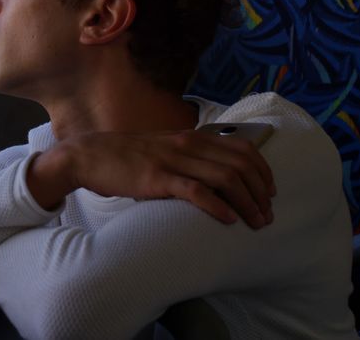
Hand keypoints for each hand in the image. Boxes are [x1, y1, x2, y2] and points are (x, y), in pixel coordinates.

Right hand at [27, 129, 275, 228]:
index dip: (263, 171)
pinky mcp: (157, 178)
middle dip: (260, 192)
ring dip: (247, 202)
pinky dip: (217, 206)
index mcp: (192, 137)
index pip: (243, 148)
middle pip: (241, 164)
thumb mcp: (165, 150)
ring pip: (225, 178)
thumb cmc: (127, 157)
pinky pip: (195, 191)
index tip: (269, 192)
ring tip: (255, 221)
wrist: (90, 156)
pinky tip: (228, 219)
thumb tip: (215, 175)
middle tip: (266, 214)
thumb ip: (189, 157)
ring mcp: (173, 160)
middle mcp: (188, 145)